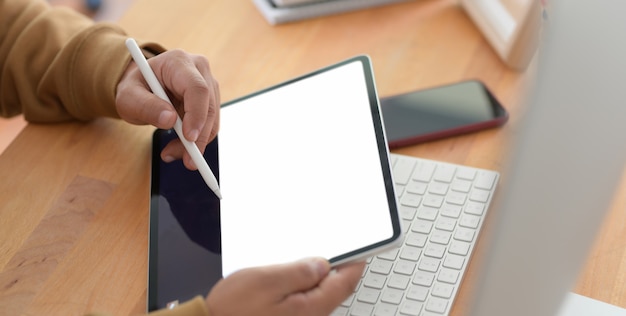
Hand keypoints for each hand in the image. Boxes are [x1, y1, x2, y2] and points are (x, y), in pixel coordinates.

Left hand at [116, 49, 219, 169]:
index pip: (197, 89)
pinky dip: (197, 140)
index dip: (196, 115)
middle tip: (184, 159)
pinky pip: (210, 124)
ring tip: (172, 153)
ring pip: (212, 119)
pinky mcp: (210, 100)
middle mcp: (199, 69)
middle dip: (198, 137)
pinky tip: (179, 146)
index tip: (189, 139)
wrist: (142, 87)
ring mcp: (208, 84)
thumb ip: (146, 106)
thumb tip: (170, 120)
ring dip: (196, 142)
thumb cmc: (135, 88)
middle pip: (209, 106)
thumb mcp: (128, 97)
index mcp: (178, 62)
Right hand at [206, 258, 364, 315]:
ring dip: (313, 275)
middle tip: (326, 247)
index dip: (355, 262)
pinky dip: (300, 284)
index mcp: (311, 307)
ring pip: (317, 293)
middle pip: (334, 289)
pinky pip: (302, 298)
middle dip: (332, 267)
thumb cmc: (234, 310)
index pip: (346, 282)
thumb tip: (322, 264)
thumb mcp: (267, 280)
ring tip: (298, 259)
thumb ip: (299, 271)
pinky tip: (286, 274)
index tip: (360, 248)